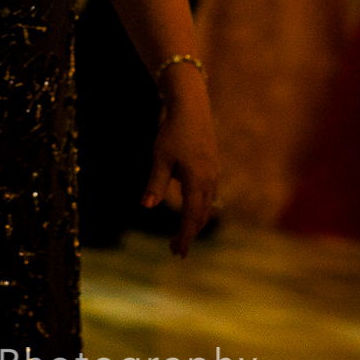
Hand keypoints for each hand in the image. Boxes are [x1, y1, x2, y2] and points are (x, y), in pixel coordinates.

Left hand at [142, 67, 218, 256]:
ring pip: (206, 206)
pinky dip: (199, 208)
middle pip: (201, 216)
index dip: (184, 237)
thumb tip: (146, 206)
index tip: (176, 253)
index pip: (191, 217)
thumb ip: (155, 183)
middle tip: (174, 249)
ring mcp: (213, 173)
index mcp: (197, 181)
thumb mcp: (160, 158)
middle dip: (189, 234)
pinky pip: (208, 195)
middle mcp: (209, 180)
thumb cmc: (173, 131)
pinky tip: (191, 209)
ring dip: (194, 222)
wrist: (192, 107)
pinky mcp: (212, 167)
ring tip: (181, 234)